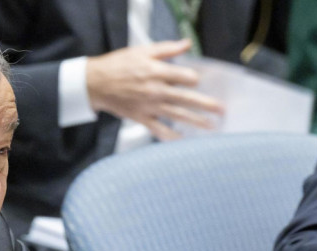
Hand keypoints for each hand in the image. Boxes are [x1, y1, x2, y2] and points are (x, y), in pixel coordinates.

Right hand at [85, 39, 223, 139]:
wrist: (94, 83)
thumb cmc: (117, 65)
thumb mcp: (142, 51)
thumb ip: (167, 48)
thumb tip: (187, 44)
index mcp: (157, 72)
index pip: (185, 78)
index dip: (194, 79)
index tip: (197, 81)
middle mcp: (155, 91)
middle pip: (187, 99)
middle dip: (206, 104)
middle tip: (221, 110)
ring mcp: (149, 106)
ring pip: (177, 115)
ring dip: (196, 121)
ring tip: (211, 126)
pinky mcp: (141, 117)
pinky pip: (158, 129)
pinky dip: (170, 136)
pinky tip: (182, 141)